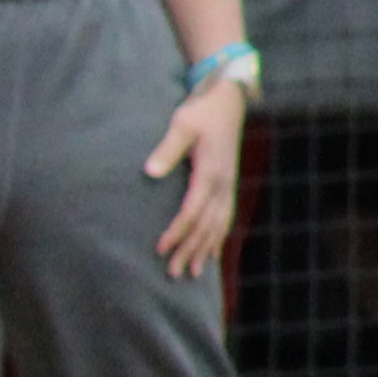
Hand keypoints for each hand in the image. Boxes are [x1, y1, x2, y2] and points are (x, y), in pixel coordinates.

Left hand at [145, 73, 251, 278]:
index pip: (191, 211)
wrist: (228, 103)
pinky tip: (211, 255)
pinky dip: (217, 239)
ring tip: (191, 273)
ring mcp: (228, 187)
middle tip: (172, 274)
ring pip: (217, 227)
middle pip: (205, 226)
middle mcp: (222, 185)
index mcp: (210, 174)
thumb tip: (149, 171)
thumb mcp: (182, 124)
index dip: (176, 232)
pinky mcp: (228, 186)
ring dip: (204, 251)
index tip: (161, 249)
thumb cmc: (201, 112)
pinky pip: (225, 219)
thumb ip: (167, 149)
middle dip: (189, 250)